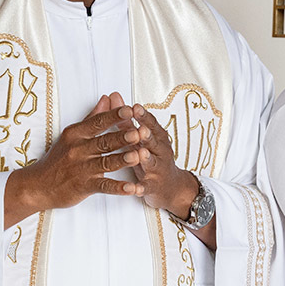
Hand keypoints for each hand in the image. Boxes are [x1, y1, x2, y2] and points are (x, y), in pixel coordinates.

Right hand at [4, 94, 142, 226]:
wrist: (38, 186)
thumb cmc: (58, 159)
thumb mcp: (72, 134)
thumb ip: (92, 117)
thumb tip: (107, 98)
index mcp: (76, 134)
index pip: (98, 122)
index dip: (114, 116)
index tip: (130, 109)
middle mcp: (78, 150)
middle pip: (104, 141)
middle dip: (123, 137)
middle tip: (140, 132)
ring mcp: (81, 169)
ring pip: (106, 163)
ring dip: (123, 160)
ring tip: (139, 156)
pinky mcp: (83, 186)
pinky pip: (104, 187)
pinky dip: (118, 188)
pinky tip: (132, 188)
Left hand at [128, 103, 197, 217]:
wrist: (171, 187)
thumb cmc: (152, 158)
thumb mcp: (140, 138)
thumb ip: (126, 118)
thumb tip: (114, 97)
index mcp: (157, 137)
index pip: (151, 124)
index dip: (144, 116)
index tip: (135, 107)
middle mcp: (160, 151)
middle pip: (153, 141)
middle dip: (147, 135)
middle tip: (141, 129)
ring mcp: (158, 169)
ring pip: (152, 162)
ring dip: (147, 158)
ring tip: (141, 154)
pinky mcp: (154, 186)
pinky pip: (147, 187)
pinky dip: (141, 187)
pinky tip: (135, 188)